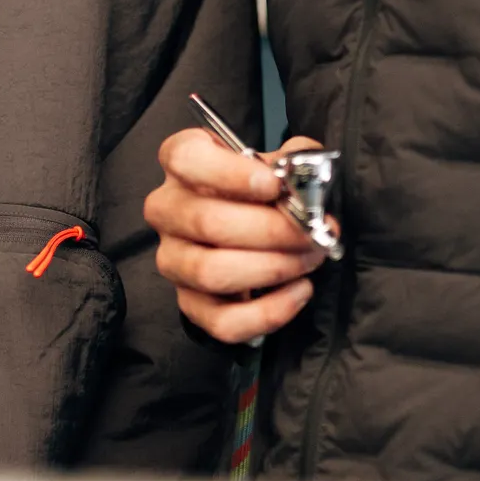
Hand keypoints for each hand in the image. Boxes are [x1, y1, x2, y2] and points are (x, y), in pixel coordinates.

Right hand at [145, 127, 330, 344]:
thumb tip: (309, 175)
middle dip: (271, 231)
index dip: (230, 173)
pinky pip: (223, 320)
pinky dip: (268, 311)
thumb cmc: (258, 191)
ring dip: (272, 268)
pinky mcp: (189, 302)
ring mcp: (174, 259)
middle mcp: (167, 209)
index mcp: (181, 161)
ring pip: (211, 272)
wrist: (248, 226)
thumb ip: (295, 160)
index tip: (273, 184)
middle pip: (207, 222)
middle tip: (312, 232)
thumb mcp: (276, 162)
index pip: (185, 159)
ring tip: (308, 259)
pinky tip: (298, 291)